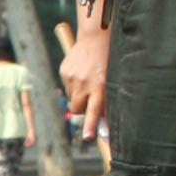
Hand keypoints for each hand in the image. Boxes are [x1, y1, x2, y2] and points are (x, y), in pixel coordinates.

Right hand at [56, 9, 110, 140]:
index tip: (88, 138)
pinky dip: (73, 84)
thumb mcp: (111, 79)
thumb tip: (101, 121)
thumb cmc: (108, 60)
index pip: (94, 110)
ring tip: (87, 80)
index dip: (91, 126)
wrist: (95, 37)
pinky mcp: (64, 71)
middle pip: (77, 109)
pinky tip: (81, 72)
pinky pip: (67, 87)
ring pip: (71, 98)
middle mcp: (84, 83)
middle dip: (82, 109)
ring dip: (78, 95)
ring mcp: (72, 77)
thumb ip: (105, 99)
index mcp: (100, 85)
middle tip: (90, 98)